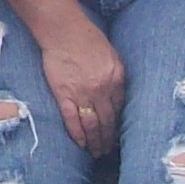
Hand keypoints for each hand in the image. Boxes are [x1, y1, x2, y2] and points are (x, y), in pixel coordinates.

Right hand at [39, 20, 127, 156]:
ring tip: (96, 153)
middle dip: (109, 139)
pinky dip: (78, 135)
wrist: (64, 30)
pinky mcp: (64, 95)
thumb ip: (115, 76)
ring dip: (95, 142)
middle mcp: (102, 89)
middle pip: (108, 121)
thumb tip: (116, 97)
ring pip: (92, 125)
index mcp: (116, 78)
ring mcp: (83, 93)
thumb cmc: (87, 37)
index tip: (118, 135)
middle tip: (108, 152)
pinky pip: (73, 120)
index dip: (119, 125)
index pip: (120, 109)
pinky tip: (82, 144)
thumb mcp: (111, 55)